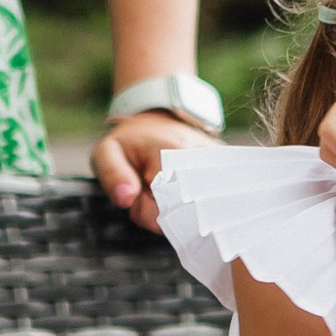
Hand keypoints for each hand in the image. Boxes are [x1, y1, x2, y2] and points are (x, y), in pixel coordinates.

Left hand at [94, 110, 216, 231]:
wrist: (161, 119)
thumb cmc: (133, 141)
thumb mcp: (107, 151)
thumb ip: (112, 175)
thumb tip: (127, 198)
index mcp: (170, 154)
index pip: (159, 212)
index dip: (143, 209)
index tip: (137, 192)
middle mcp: (201, 161)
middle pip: (182, 216)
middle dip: (163, 211)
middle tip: (152, 188)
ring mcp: (218, 166)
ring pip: (197, 213)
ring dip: (180, 208)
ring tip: (168, 186)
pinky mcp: (227, 171)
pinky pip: (212, 204)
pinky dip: (197, 204)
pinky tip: (187, 189)